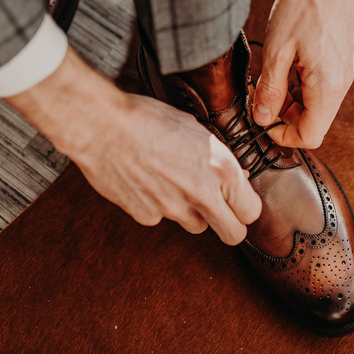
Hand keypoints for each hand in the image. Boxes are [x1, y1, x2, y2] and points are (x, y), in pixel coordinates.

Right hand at [6, 49, 261, 244]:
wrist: (102, 127)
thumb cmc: (149, 119)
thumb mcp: (196, 130)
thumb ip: (220, 159)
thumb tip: (237, 177)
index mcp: (221, 169)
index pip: (251, 212)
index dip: (246, 207)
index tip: (239, 202)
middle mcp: (201, 194)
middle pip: (233, 234)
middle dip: (230, 226)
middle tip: (221, 212)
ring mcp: (173, 210)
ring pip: (196, 226)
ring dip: (192, 213)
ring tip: (175, 184)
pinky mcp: (147, 217)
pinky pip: (162, 219)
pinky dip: (159, 207)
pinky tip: (148, 183)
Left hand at [252, 0, 353, 148]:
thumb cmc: (306, 7)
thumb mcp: (277, 51)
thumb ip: (269, 90)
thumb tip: (262, 118)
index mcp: (327, 88)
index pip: (310, 136)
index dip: (283, 136)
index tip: (262, 120)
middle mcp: (340, 86)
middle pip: (313, 123)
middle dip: (284, 118)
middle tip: (261, 97)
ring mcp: (342, 75)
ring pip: (315, 107)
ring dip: (291, 102)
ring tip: (271, 78)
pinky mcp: (339, 65)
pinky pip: (319, 90)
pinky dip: (300, 88)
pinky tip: (285, 67)